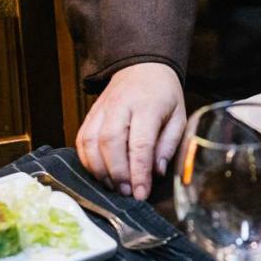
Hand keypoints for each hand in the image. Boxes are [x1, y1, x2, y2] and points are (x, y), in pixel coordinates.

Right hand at [76, 62, 185, 198]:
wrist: (143, 66)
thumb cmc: (164, 95)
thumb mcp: (179, 116)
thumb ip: (169, 144)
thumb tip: (157, 172)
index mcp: (147, 105)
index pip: (140, 143)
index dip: (139, 172)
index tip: (141, 194)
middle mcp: (120, 105)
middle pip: (110, 143)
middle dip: (117, 173)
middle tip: (127, 193)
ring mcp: (101, 108)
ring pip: (90, 142)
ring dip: (99, 170)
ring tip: (113, 186)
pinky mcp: (90, 114)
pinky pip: (81, 140)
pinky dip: (86, 161)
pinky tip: (99, 173)